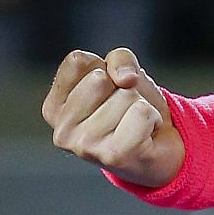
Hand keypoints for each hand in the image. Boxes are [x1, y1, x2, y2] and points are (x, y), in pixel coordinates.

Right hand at [42, 47, 184, 187]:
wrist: (159, 148)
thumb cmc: (131, 107)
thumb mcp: (121, 70)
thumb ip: (119, 58)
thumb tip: (126, 79)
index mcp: (54, 109)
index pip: (76, 61)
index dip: (102, 67)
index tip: (108, 89)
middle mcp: (62, 132)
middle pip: (99, 78)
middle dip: (121, 86)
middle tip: (124, 109)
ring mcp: (86, 147)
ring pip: (125, 95)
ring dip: (139, 104)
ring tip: (134, 124)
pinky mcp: (115, 156)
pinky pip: (142, 112)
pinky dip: (153, 116)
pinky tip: (146, 134)